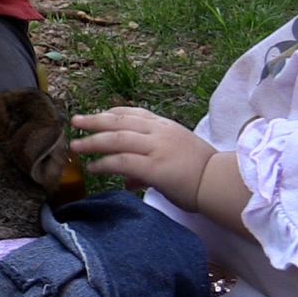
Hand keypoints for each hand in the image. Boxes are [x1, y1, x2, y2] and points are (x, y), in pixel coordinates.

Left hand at [69, 107, 214, 211]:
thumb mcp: (176, 159)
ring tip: (76, 146)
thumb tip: (127, 180)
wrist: (222, 183)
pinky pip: (122, 162)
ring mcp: (156, 148)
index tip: (98, 115)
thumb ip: (148, 166)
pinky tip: (94, 168)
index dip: (112, 113)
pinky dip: (105, 163)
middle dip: (95, 120)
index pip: (134, 113)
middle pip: (119, 121)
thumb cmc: (203, 174)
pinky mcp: (154, 167)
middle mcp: (159, 132)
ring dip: (93, 141)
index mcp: (166, 126)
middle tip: (75, 122)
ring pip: (116, 139)